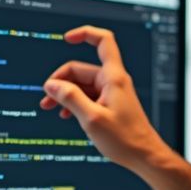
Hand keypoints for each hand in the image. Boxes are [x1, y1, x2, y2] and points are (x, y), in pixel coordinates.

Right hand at [40, 25, 174, 173]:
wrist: (144, 156)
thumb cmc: (125, 139)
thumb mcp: (92, 118)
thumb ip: (70, 98)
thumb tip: (52, 85)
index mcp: (113, 78)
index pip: (102, 41)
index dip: (84, 33)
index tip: (67, 38)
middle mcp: (113, 81)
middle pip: (81, 69)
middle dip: (61, 81)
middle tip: (46, 98)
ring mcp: (112, 93)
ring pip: (82, 85)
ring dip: (65, 94)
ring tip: (50, 107)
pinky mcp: (110, 104)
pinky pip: (88, 96)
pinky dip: (75, 102)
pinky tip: (66, 114)